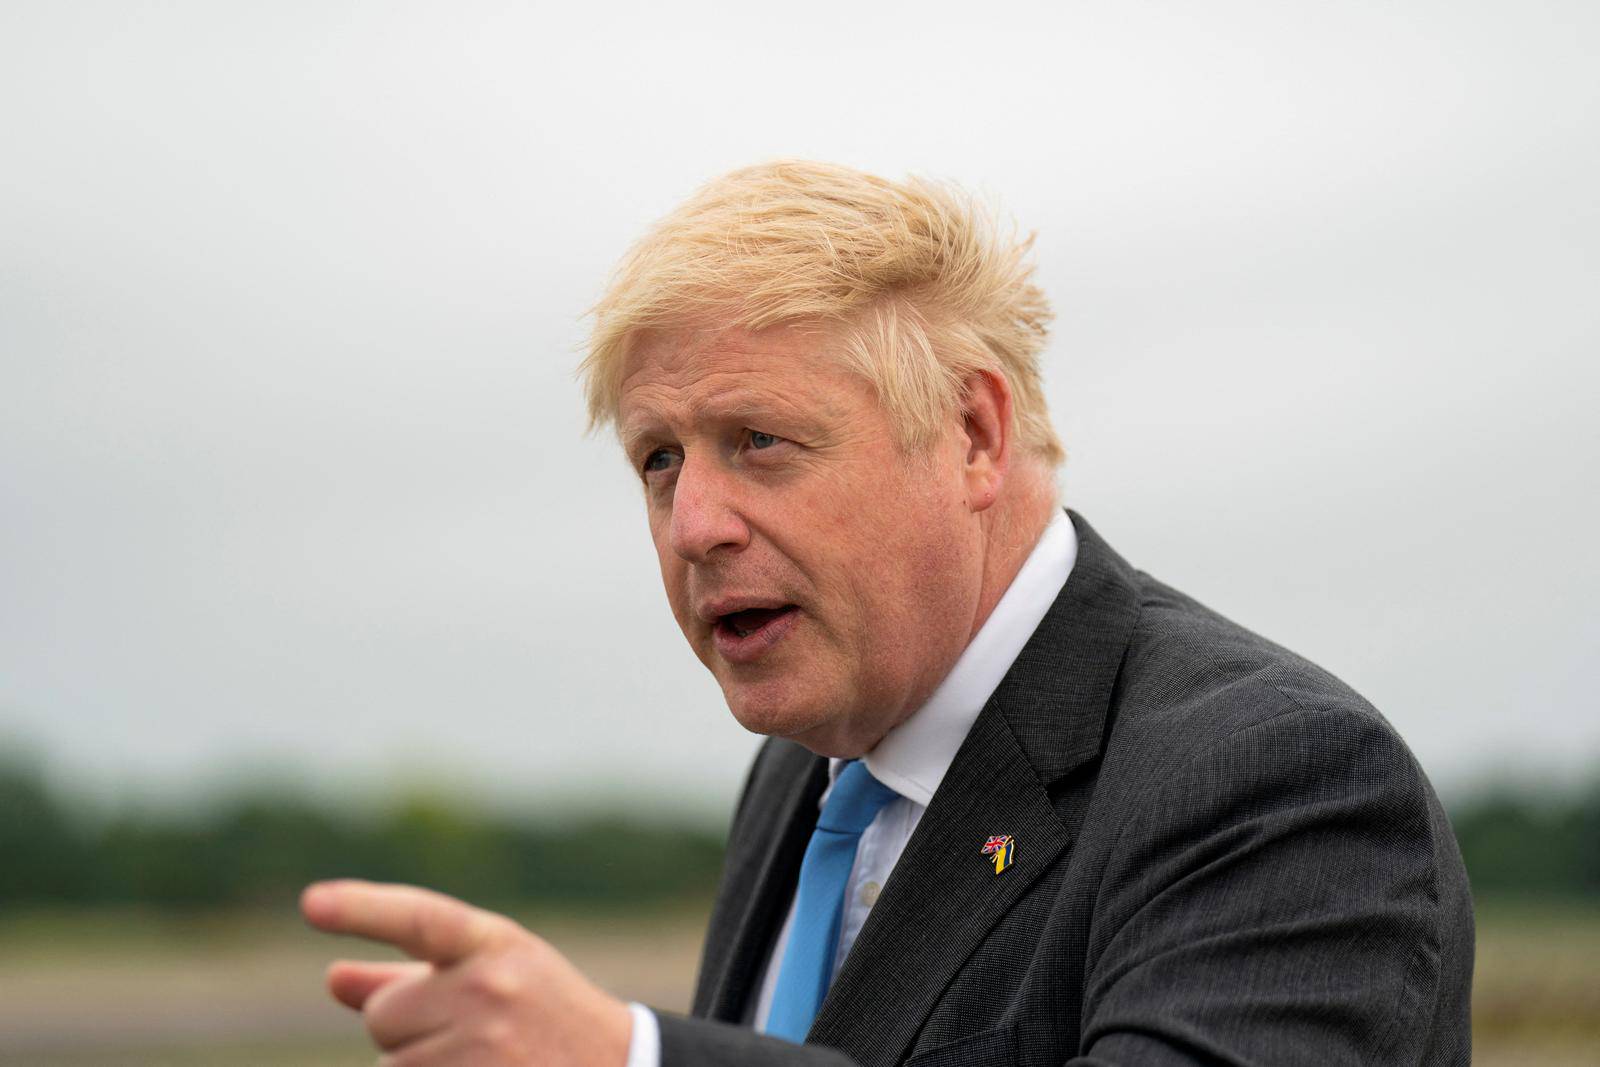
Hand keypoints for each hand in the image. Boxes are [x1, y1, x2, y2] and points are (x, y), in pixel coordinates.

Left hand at [301, 879, 632, 1065]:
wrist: (617, 1066)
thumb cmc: (541, 1013)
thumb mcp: (491, 974)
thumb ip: (409, 975)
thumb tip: (332, 979)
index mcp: (494, 945)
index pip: (421, 919)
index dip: (363, 910)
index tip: (311, 903)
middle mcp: (489, 992)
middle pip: (382, 1015)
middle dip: (409, 1027)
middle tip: (472, 1032)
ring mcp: (482, 1051)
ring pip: (390, 1065)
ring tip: (483, 1059)